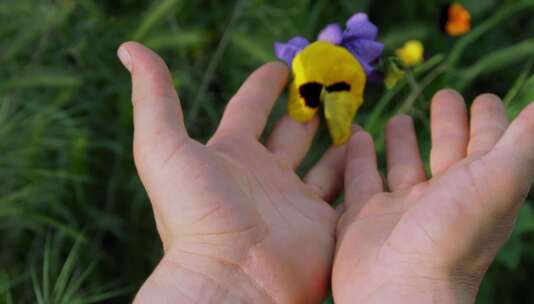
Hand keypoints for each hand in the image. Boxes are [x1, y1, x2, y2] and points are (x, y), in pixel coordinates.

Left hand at [118, 42, 342, 302]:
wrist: (231, 280)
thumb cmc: (196, 215)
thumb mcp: (164, 149)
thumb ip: (154, 99)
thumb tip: (129, 49)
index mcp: (231, 155)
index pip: (250, 109)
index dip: (264, 85)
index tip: (282, 66)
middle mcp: (265, 177)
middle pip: (291, 134)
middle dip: (308, 107)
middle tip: (329, 84)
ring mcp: (296, 202)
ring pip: (323, 162)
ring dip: (338, 139)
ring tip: (355, 116)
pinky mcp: (323, 225)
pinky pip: (345, 191)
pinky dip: (357, 170)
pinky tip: (370, 150)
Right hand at [333, 89, 533, 302]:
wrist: (402, 290)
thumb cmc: (456, 233)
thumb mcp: (503, 176)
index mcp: (480, 186)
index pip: (489, 142)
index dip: (490, 117)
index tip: (484, 97)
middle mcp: (444, 197)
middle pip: (448, 149)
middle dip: (448, 121)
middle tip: (443, 94)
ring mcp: (403, 209)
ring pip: (404, 165)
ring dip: (402, 141)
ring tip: (397, 117)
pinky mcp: (365, 218)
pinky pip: (361, 179)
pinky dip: (359, 158)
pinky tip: (356, 137)